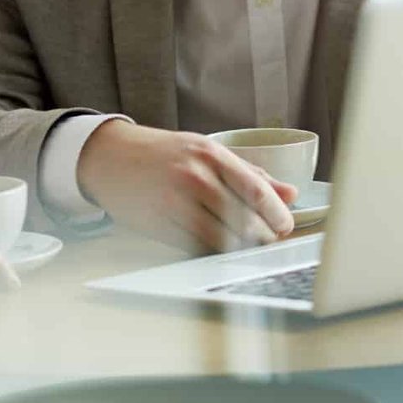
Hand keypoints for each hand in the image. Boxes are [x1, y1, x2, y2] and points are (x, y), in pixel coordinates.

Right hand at [76, 121, 299, 253]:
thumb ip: (250, 173)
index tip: (286, 225)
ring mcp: (175, 203)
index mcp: (211, 155)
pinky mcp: (159, 225)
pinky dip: (214, 251)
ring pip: (221, 237)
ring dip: (241, 247)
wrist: (112, 157)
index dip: (277, 213)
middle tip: (269, 239)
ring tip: (248, 245)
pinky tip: (220, 247)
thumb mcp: (207, 152)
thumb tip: (290, 193)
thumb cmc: (164, 154)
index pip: (256, 190)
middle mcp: (194, 177)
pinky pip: (196, 246)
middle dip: (263, 235)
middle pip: (242, 218)